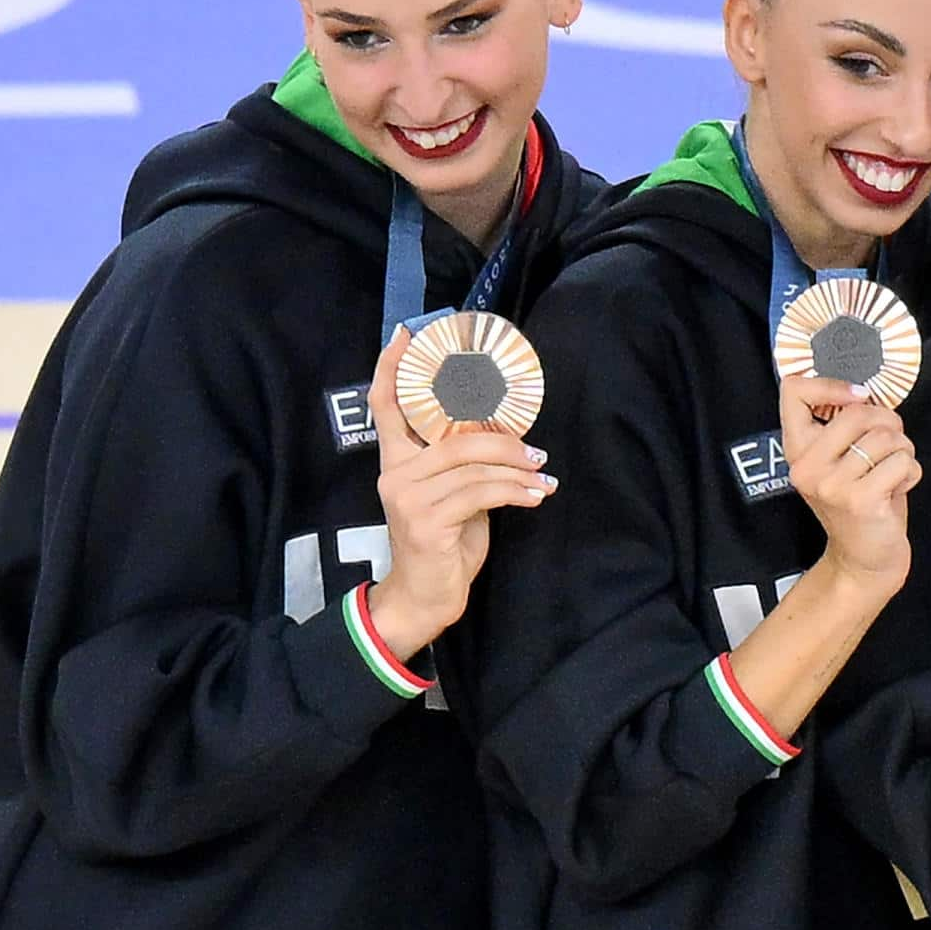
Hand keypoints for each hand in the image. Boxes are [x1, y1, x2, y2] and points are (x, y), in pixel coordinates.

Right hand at [365, 324, 554, 657]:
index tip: (409, 333)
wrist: (425, 596)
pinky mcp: (425, 521)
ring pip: (473, 465)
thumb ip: (465, 464)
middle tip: (536, 450)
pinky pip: (480, 493)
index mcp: (397, 460)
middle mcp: (395, 473)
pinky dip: (515, 491)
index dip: (394, 367)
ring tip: (543, 478)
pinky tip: (535, 495)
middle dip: (503, 440)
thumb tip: (510, 439)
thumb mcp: (455, 496)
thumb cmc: (445, 542)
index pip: (386, 405)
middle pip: (455, 436)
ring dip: (518, 471)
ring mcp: (406, 497)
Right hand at [780, 375, 919, 596]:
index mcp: (797, 450)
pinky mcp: (861, 500)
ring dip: (904, 451)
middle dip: (889, 424)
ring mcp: (832, 485)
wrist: (864, 560)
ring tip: (893, 471)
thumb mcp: (839, 462)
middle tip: (890, 446)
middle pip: (858, 411)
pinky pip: (903, 462)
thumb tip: (869, 393)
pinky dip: (911, 472)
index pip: (794, 391)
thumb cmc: (859, 504)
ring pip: (887, 437)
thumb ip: (845, 428)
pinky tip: (898, 489)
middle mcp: (808, 467)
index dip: (832, 385)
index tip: (858, 398)